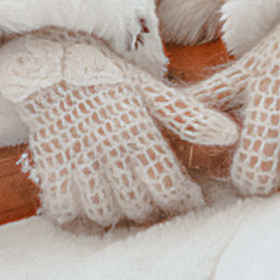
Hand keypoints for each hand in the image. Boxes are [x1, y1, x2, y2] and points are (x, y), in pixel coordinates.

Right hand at [0, 34, 234, 229]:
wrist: (48, 62)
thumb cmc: (107, 77)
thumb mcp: (151, 89)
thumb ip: (189, 117)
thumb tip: (231, 135)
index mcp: (136, 128)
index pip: (167, 184)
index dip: (183, 201)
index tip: (189, 200)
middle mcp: (106, 147)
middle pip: (138, 205)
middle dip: (154, 210)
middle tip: (160, 205)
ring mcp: (75, 158)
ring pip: (103, 212)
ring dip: (118, 215)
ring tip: (127, 205)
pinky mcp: (49, 165)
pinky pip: (65, 209)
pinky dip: (79, 217)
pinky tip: (90, 208)